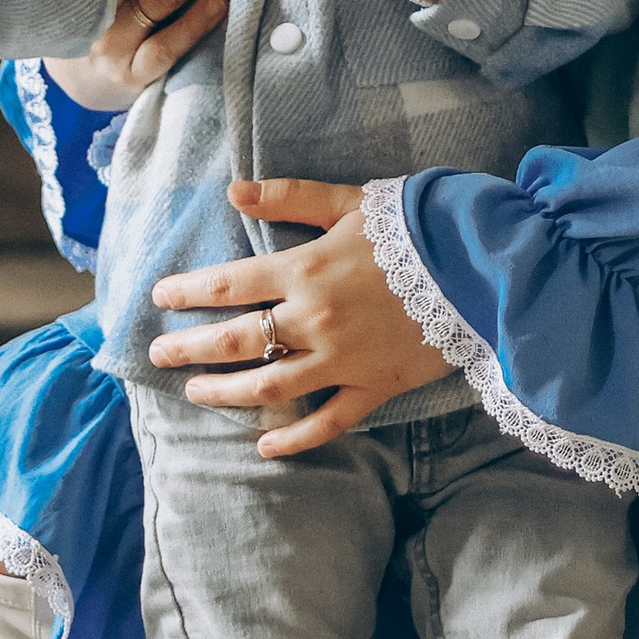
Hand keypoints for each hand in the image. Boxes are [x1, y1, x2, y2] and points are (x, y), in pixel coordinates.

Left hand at [148, 177, 449, 457]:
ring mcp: (343, 359)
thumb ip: (289, 197)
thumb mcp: (348, 201)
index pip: (227, 285)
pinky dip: (294, 438)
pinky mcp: (374, 386)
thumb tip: (233, 191)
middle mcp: (315, 319)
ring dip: (226, 393)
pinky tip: (264, 446)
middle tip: (159, 356)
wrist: (480, 263)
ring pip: (271, 386)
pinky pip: (328, 421)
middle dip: (190, 350)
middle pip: (237, 342)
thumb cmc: (414, 226)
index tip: (161, 299)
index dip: (188, 293)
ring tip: (196, 393)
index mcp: (304, 269)